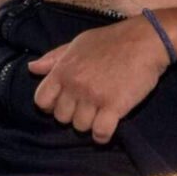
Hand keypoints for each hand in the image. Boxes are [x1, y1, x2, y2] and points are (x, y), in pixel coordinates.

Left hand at [28, 18, 165, 143]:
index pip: (41, 100)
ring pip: (80, 127)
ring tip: (100, 113)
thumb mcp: (78, 44)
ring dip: (90, 124)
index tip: (65, 102)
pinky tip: (108, 125)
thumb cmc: (110, 40)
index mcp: (63, 69)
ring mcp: (94, 97)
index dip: (50, 105)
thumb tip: (32, 68)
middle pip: (61, 118)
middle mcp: (74, 85)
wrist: (144, 41)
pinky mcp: (114, 106)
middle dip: (72, 115)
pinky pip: (100, 133)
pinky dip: (103, 135)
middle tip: (87, 107)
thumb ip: (54, 58)